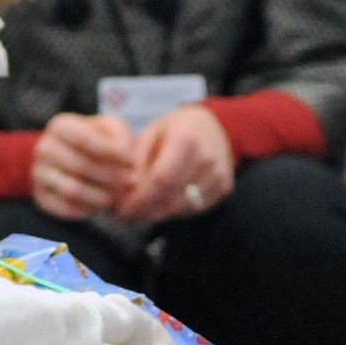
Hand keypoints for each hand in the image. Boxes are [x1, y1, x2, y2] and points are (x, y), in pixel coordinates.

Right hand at [31, 114, 135, 219]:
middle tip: (130, 183)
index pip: (86, 140)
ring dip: (101, 197)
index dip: (112, 153)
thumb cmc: (94, 140)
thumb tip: (124, 156)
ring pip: (72, 190)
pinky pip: (64, 208)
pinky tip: (101, 206)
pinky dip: (87, 210)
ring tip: (118, 196)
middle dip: (111, 177)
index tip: (132, 162)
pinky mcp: (40, 196)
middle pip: (81, 166)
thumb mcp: (108, 127)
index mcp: (60, 126)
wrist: (65, 157)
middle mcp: (44, 148)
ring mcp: (39, 173)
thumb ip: (119, 135)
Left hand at [114, 104, 232, 226]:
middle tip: (123, 218)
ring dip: (156, 215)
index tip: (122, 209)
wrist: (211, 126)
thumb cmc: (174, 130)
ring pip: (182, 208)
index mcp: (186, 139)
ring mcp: (219, 174)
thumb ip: (136, 161)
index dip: (140, 199)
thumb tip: (122, 192)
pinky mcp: (224, 187)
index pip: (162, 178)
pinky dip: (172, 212)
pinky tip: (156, 209)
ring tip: (135, 215)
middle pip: (172, 197)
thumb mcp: (149, 134)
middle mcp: (207, 158)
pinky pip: (194, 209)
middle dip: (144, 212)